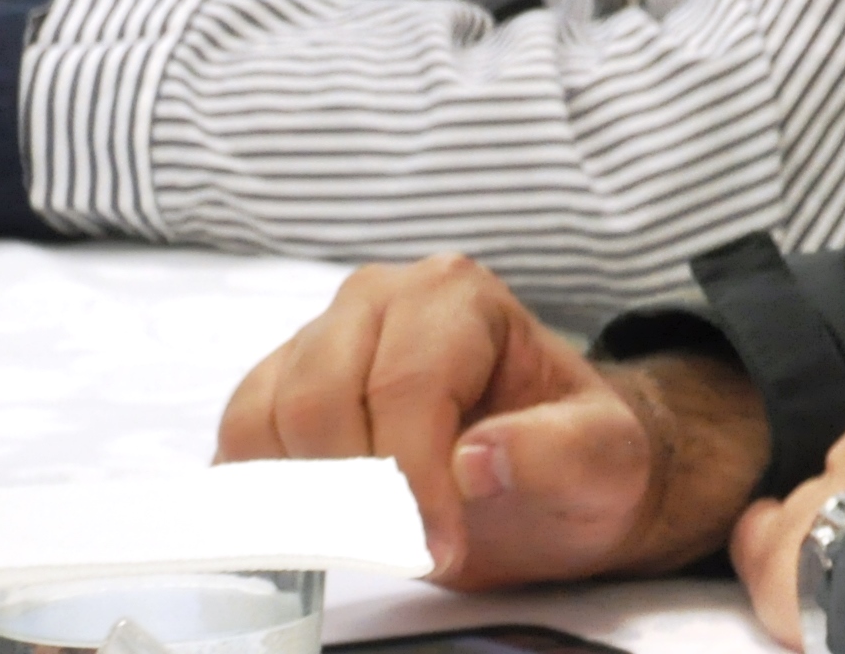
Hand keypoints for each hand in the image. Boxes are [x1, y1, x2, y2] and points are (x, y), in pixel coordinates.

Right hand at [213, 255, 763, 586]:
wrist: (553, 471)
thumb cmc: (577, 454)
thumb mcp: (606, 459)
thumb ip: (557, 453)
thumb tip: (475, 460)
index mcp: (457, 295)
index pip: (407, 387)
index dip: (413, 479)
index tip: (437, 548)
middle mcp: (378, 298)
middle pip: (319, 400)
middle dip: (356, 491)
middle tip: (403, 547)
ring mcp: (320, 339)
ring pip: (263, 418)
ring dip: (305, 494)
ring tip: (373, 533)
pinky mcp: (280, 387)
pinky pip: (239, 438)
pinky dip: (262, 490)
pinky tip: (322, 520)